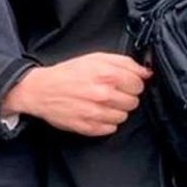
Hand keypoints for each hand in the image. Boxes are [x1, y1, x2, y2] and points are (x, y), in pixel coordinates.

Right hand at [1, 53, 151, 136]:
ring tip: (100, 103)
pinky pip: (111, 128)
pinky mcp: (89, 127)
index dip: (132, 83)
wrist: (40, 90)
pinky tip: (95, 112)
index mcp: (107, 74)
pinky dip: (106, 122)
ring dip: (115, 110)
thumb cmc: (67, 73)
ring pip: (123, 116)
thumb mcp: (94, 58)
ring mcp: (96, 113)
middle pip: (133, 101)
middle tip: (109, 92)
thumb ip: (124, 62)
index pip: (138, 84)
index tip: (123, 83)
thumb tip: (146, 73)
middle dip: (124, 96)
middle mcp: (103, 95)